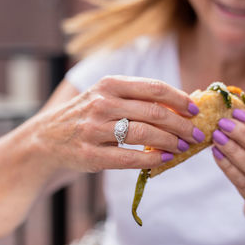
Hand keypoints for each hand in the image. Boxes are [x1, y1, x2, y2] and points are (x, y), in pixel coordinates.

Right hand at [34, 75, 203, 172]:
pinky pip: (130, 157)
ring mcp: (95, 129)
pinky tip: (165, 159)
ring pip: (145, 134)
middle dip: (183, 125)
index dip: (180, 99)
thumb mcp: (107, 95)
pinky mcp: (91, 154)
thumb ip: (137, 97)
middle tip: (197, 135)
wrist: (46, 138)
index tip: (195, 111)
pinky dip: (153, 159)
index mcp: (110, 84)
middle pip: (155, 112)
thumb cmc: (87, 114)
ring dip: (171, 142)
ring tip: (183, 147)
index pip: (155, 88)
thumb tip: (180, 104)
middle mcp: (102, 103)